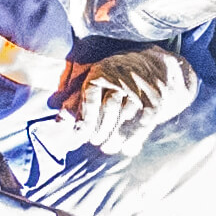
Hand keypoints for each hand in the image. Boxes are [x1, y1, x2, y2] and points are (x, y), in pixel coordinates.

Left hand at [69, 47, 196, 151]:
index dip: (85, 116)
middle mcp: (122, 79)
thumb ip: (76, 101)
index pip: (92, 94)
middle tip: (94, 142)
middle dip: (101, 128)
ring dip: (116, 136)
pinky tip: (128, 149)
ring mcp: (141, 91)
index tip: (79, 134)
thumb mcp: (94, 81)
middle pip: (110, 107)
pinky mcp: (155, 102)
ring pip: (127, 116)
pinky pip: (145, 123)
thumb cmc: (116, 77)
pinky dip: (136, 138)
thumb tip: (60, 122)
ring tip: (107, 147)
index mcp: (102, 71)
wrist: (155, 66)